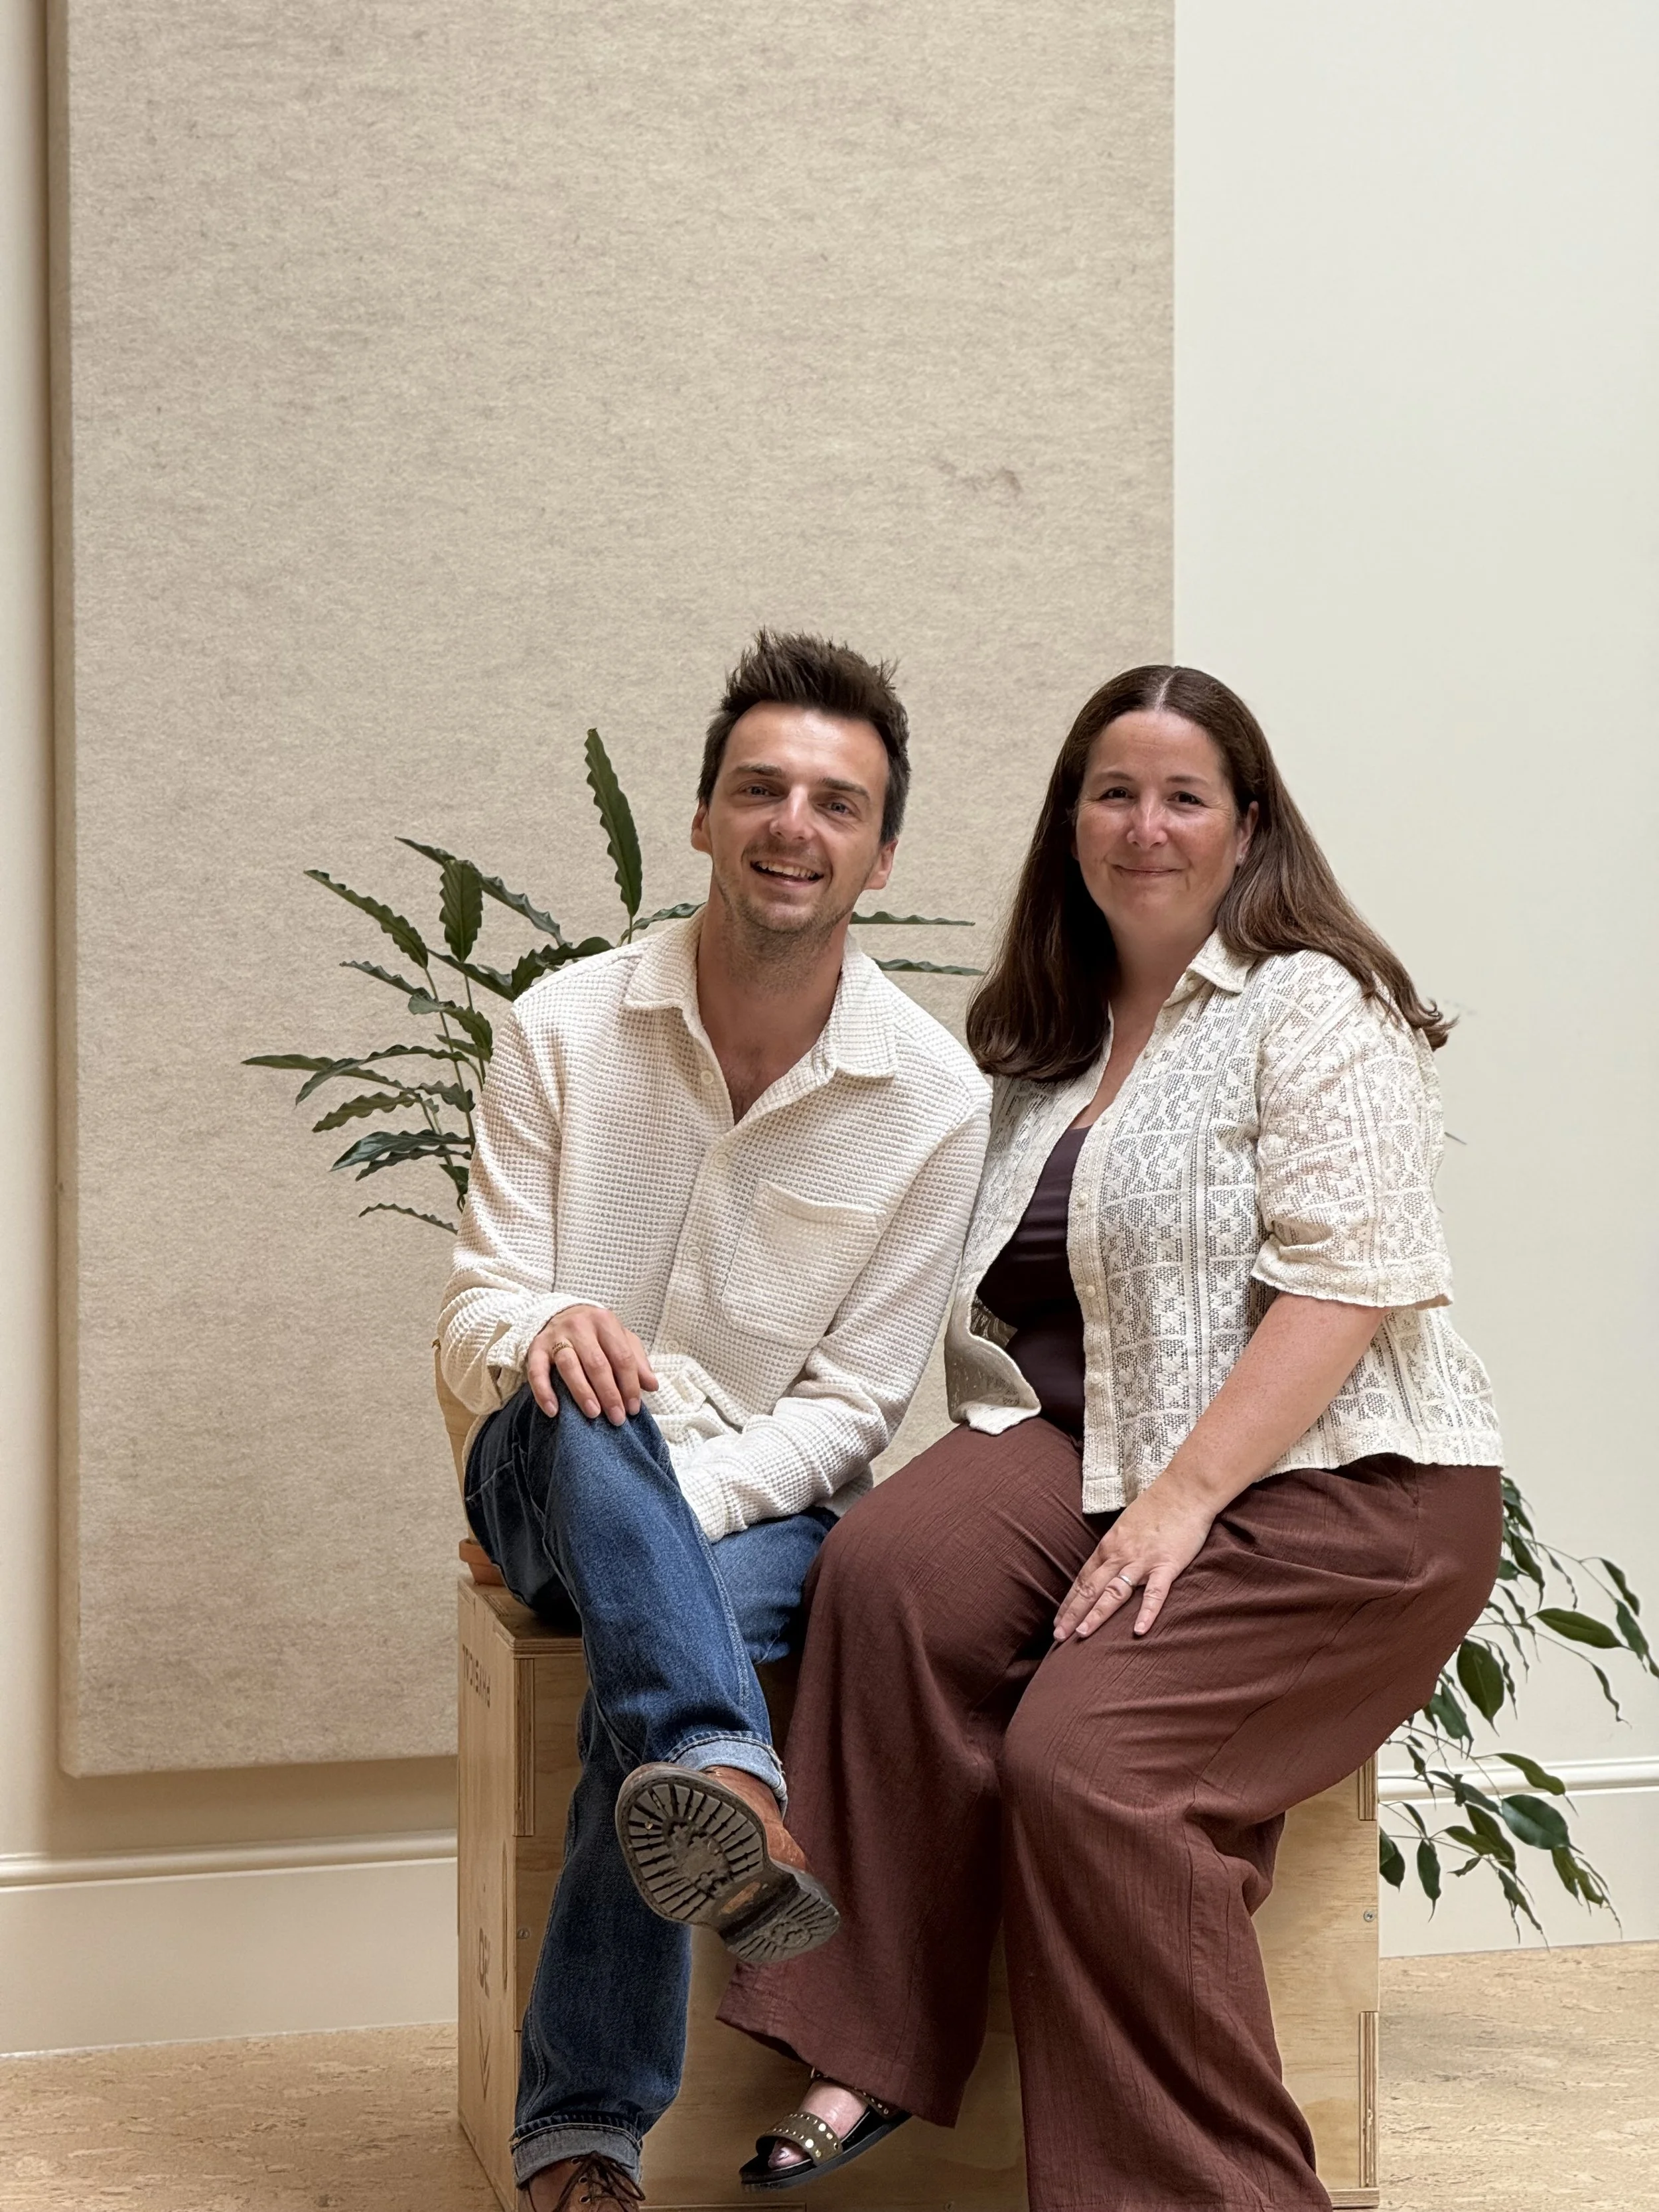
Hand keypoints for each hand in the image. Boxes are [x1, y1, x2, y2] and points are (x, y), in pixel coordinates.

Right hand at [526, 1305, 658, 1424]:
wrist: (559, 1314)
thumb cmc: (596, 1334)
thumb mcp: (620, 1340)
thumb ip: (636, 1361)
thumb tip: (652, 1385)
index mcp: (605, 1322)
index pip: (621, 1356)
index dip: (629, 1384)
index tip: (633, 1409)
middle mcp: (580, 1326)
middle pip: (596, 1362)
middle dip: (609, 1393)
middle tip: (616, 1418)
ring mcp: (556, 1336)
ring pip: (569, 1365)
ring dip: (582, 1392)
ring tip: (593, 1414)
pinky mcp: (535, 1347)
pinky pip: (536, 1371)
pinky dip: (544, 1392)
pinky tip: (553, 1410)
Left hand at [1053, 1478, 1219, 1641]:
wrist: (1184, 1490)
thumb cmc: (1156, 1507)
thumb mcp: (1126, 1526)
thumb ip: (1116, 1547)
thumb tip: (1106, 1566)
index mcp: (1109, 1546)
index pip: (1083, 1578)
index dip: (1070, 1601)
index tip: (1058, 1620)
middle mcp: (1120, 1554)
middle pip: (1091, 1588)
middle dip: (1073, 1613)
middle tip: (1058, 1636)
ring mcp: (1142, 1561)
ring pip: (1114, 1592)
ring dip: (1097, 1614)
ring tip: (1082, 1635)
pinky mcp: (1167, 1564)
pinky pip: (1154, 1592)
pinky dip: (1146, 1612)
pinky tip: (1138, 1630)